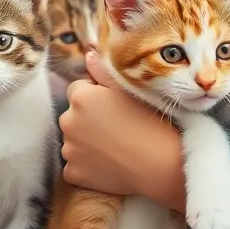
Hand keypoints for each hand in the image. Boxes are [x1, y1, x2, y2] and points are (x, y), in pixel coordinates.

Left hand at [58, 51, 185, 211]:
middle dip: (89, 120)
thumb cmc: (150, 122)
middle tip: (117, 128)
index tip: (116, 108)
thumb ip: (104, 70)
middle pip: (74, 116)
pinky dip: (87, 166)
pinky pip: (75, 166)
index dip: (97, 98)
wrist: (162, 165)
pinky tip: (109, 165)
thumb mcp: (130, 89)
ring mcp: (69, 150)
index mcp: (80, 97)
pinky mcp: (73, 173)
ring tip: (115, 148)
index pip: (78, 90)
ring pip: (74, 142)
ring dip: (86, 143)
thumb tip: (88, 55)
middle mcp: (67, 121)